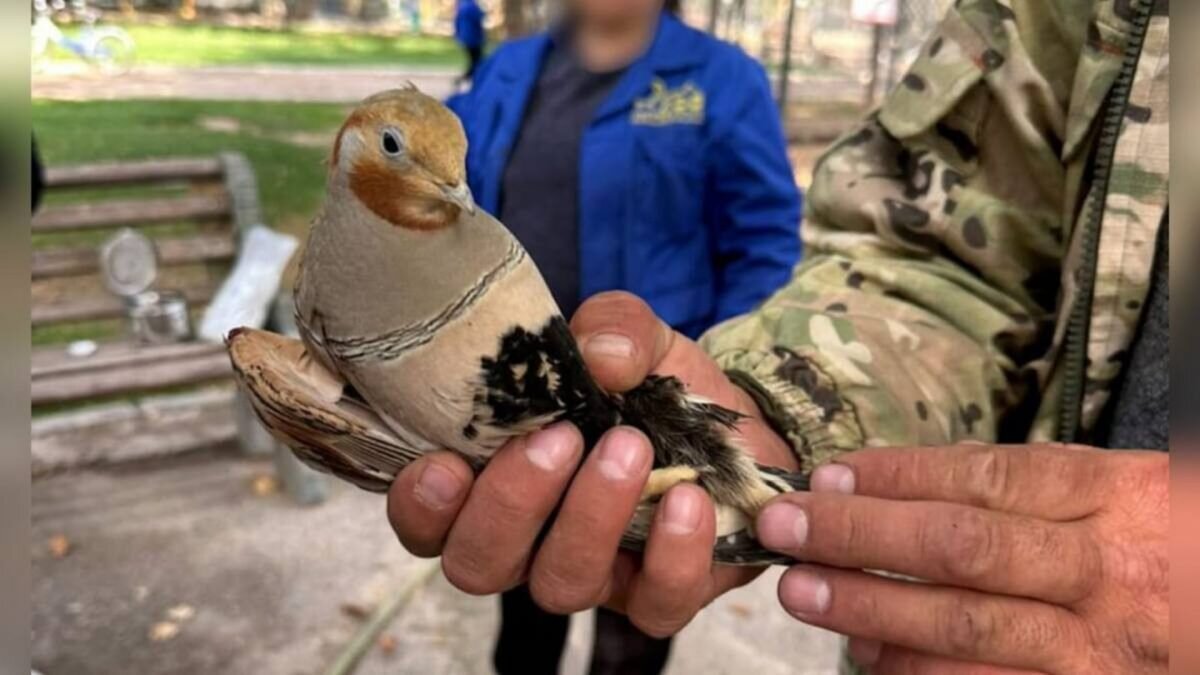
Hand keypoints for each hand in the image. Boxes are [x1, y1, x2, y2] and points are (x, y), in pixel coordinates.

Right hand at [386, 291, 797, 635]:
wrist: (736, 424)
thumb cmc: (652, 385)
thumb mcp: (632, 337)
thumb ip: (613, 328)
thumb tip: (600, 355)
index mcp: (493, 478)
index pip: (427, 520)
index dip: (422, 506)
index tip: (447, 462)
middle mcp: (529, 539)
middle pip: (478, 563)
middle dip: (510, 504)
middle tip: (561, 438)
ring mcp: (591, 574)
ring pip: (559, 585)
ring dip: (590, 517)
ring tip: (632, 447)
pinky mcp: (657, 595)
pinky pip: (652, 606)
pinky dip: (670, 554)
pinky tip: (689, 497)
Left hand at [755, 443, 1167, 673]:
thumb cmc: (1163, 541)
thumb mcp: (1118, 488)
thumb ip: (1020, 482)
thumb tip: (898, 478)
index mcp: (1113, 497)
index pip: (983, 479)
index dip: (894, 478)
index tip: (825, 476)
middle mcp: (1103, 573)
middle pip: (959, 547)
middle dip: (858, 535)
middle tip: (783, 527)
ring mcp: (1097, 650)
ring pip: (965, 626)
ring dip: (869, 607)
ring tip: (800, 590)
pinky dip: (917, 672)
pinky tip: (866, 654)